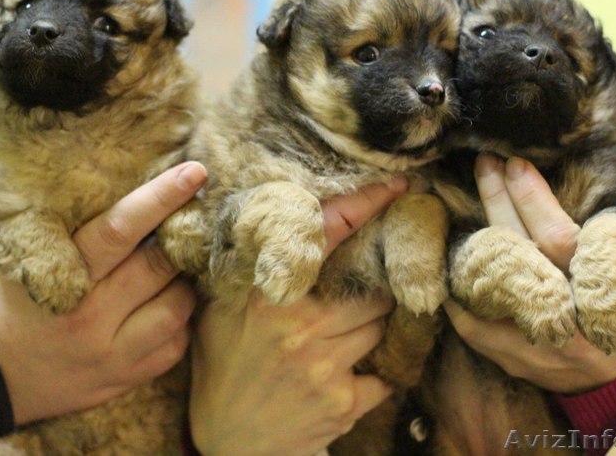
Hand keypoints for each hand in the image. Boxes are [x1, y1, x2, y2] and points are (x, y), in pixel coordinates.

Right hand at [0, 162, 207, 423]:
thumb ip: (35, 210)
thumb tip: (69, 162)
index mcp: (62, 274)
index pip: (122, 229)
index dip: (162, 197)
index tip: (194, 173)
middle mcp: (91, 316)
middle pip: (159, 266)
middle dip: (183, 236)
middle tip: (196, 217)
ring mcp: (110, 353)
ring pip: (177, 308)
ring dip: (185, 281)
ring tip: (178, 265)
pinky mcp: (122, 378)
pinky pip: (174, 347)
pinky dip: (180, 323)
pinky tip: (167, 305)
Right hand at [189, 179, 406, 455]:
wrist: (230, 445)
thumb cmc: (224, 367)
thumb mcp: (219, 311)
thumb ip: (245, 270)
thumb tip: (273, 220)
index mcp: (268, 295)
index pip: (327, 234)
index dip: (365, 204)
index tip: (396, 186)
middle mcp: (300, 326)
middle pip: (370, 286)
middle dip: (374, 283)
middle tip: (371, 280)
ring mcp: (324, 366)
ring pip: (381, 324)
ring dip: (374, 323)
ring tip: (348, 330)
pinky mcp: (344, 402)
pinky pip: (385, 371)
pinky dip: (377, 368)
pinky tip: (351, 370)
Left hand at [444, 154, 615, 392]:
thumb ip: (606, 239)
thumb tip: (558, 191)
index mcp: (599, 291)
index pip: (557, 238)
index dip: (532, 198)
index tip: (514, 164)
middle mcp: (565, 318)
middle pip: (519, 252)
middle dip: (498, 203)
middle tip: (485, 166)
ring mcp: (535, 342)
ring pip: (488, 285)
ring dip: (472, 238)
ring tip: (459, 202)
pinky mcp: (510, 358)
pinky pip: (470, 320)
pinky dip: (457, 287)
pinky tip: (448, 256)